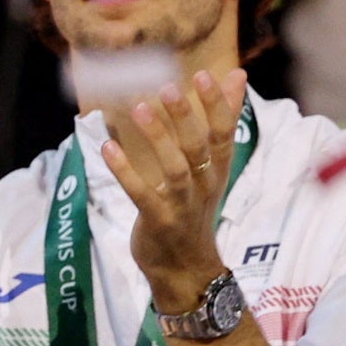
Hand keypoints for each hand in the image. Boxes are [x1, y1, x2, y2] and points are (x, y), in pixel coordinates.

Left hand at [105, 65, 248, 311]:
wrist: (186, 269)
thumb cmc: (195, 208)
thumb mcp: (213, 167)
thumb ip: (224, 121)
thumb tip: (238, 76)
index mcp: (217, 170)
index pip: (223, 133)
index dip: (216, 105)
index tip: (203, 75)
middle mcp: (205, 185)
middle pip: (199, 147)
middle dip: (185, 117)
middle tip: (168, 87)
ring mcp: (182, 205)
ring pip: (174, 168)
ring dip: (157, 138)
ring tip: (140, 109)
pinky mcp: (158, 221)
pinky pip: (141, 194)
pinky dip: (125, 171)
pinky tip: (107, 148)